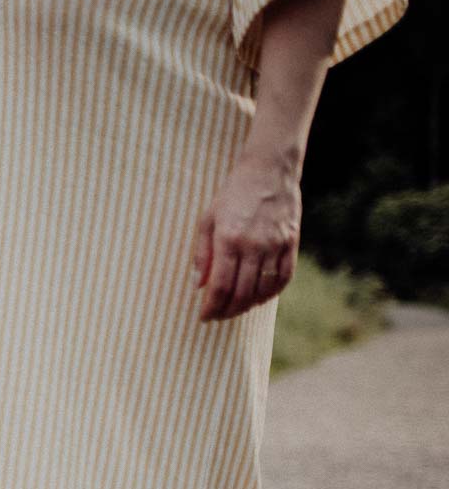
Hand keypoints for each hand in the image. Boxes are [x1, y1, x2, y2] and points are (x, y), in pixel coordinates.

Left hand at [193, 153, 299, 320]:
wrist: (269, 171)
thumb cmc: (233, 195)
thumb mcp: (208, 219)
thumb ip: (201, 254)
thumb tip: (197, 286)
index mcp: (228, 240)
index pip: (219, 286)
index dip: (211, 307)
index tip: (204, 317)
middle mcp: (253, 245)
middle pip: (241, 293)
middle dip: (227, 311)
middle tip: (218, 317)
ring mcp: (275, 245)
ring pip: (263, 290)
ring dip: (248, 306)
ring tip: (235, 309)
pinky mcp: (291, 243)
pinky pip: (284, 278)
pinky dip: (271, 294)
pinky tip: (259, 299)